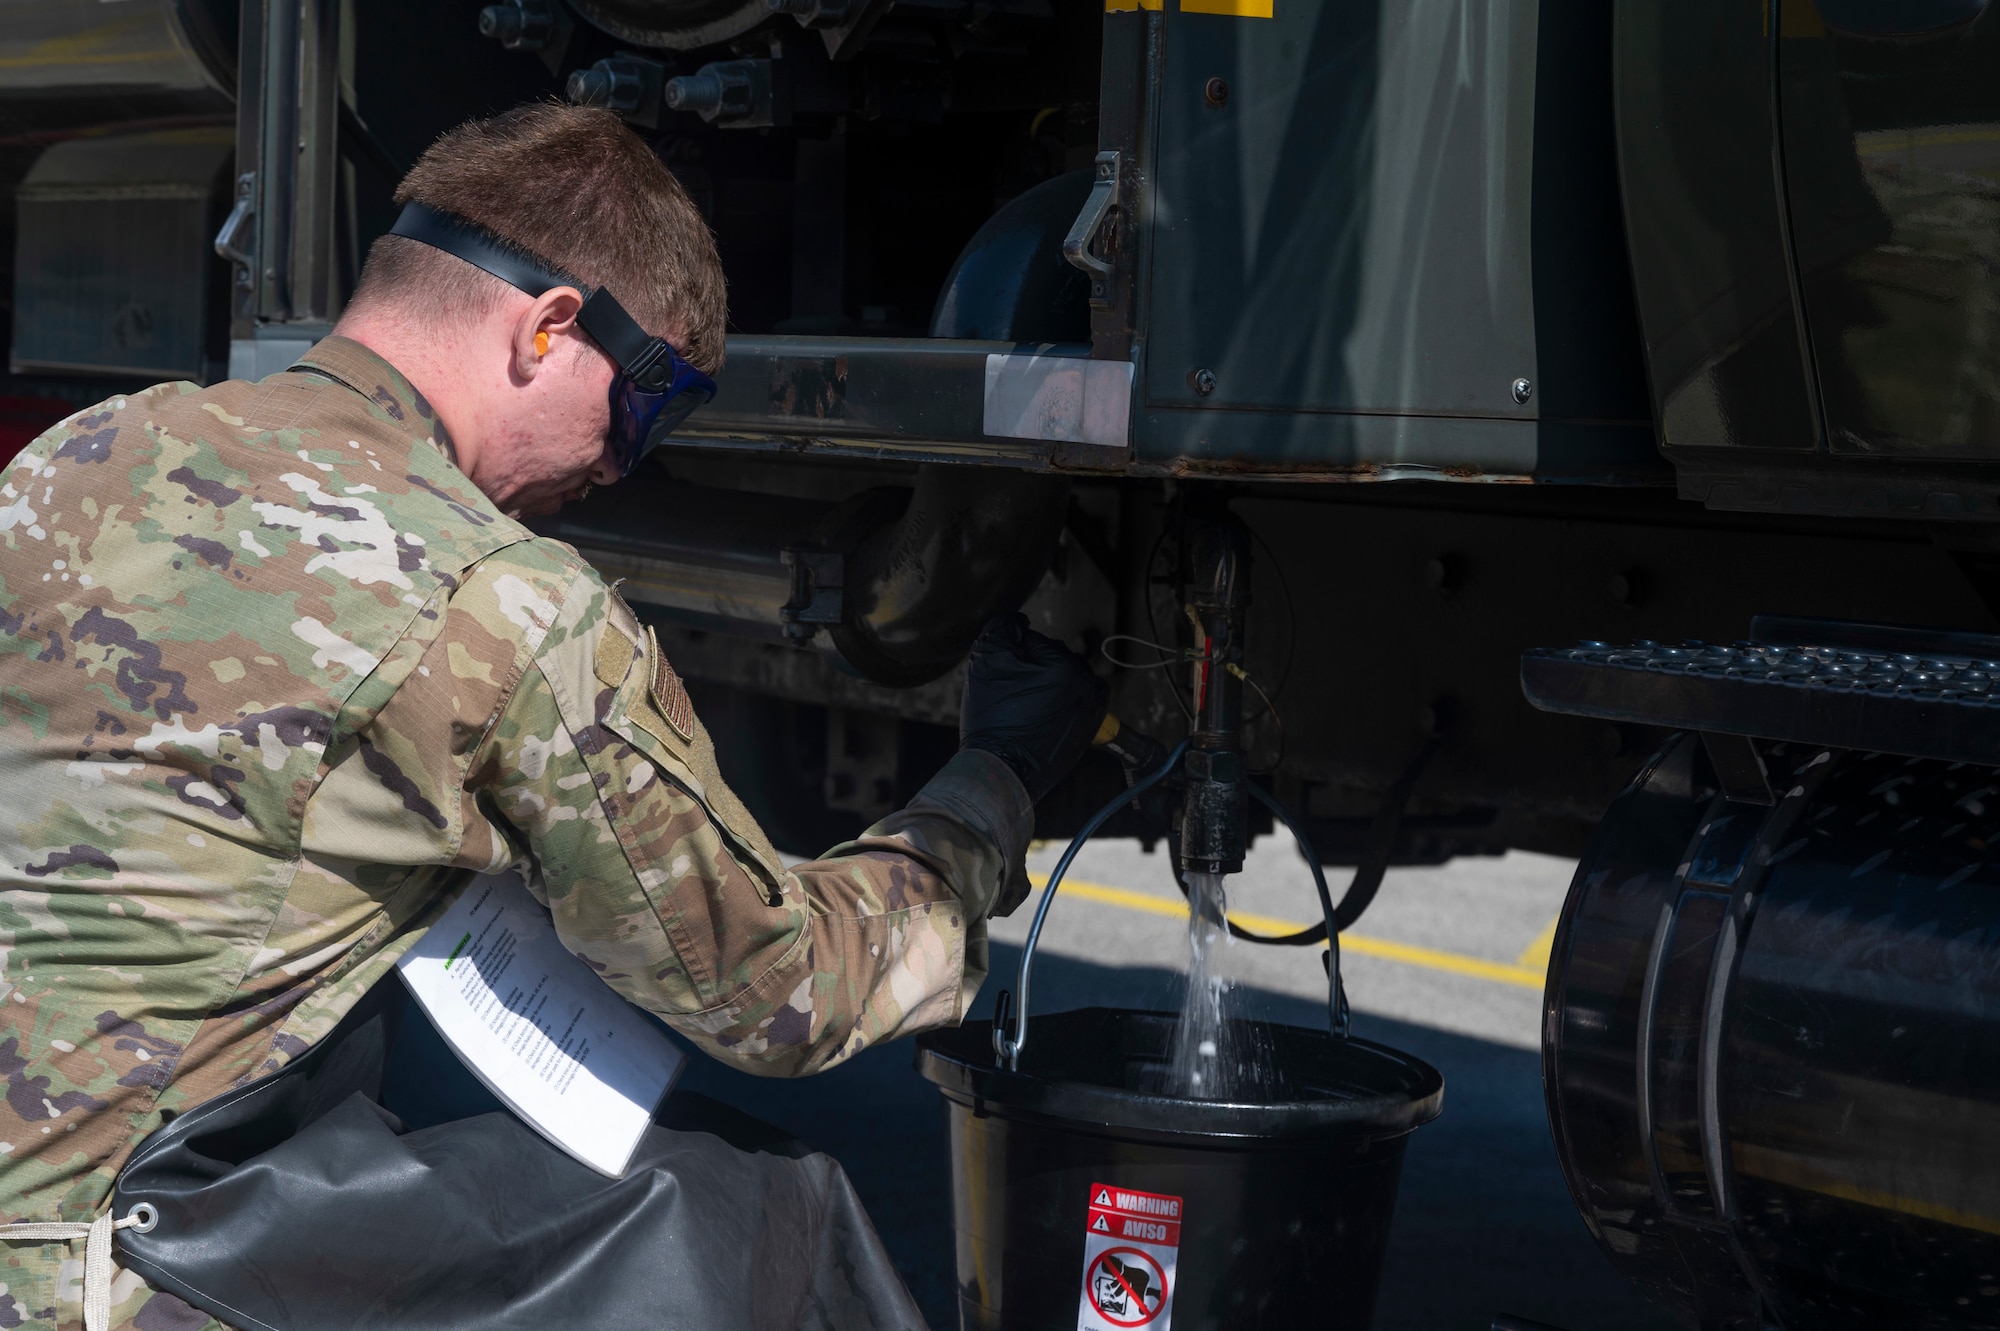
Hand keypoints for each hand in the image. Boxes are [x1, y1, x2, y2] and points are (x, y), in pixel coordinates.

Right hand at [960, 612, 1107, 804]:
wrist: (1002, 770)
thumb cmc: (994, 721)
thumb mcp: (985, 661)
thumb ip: (1001, 627)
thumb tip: (1018, 621)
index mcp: (1064, 664)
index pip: (1033, 640)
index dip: (1010, 656)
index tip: (1000, 679)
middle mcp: (1086, 683)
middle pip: (1053, 658)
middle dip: (1032, 668)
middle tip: (1011, 694)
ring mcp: (1092, 708)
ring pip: (1067, 678)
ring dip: (1049, 684)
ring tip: (1026, 707)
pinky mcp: (1090, 728)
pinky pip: (1079, 701)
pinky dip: (1064, 701)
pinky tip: (1044, 714)